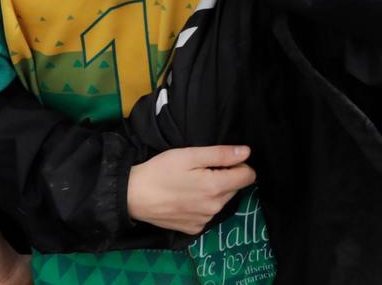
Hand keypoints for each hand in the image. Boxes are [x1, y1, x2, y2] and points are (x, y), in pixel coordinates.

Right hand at [125, 145, 256, 234]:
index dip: (239, 165)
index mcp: (216, 188)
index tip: (221, 161)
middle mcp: (214, 208)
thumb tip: (247, 152)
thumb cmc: (161, 171)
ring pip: (221, 201)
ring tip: (190, 184)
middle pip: (235, 188)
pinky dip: (202, 205)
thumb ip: (222, 154)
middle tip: (200, 171)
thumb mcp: (191, 155)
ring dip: (213, 191)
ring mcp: (203, 221)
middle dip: (224, 177)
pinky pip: (207, 213)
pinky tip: (185, 198)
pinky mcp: (193, 229)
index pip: (248, 176)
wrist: (133, 196)